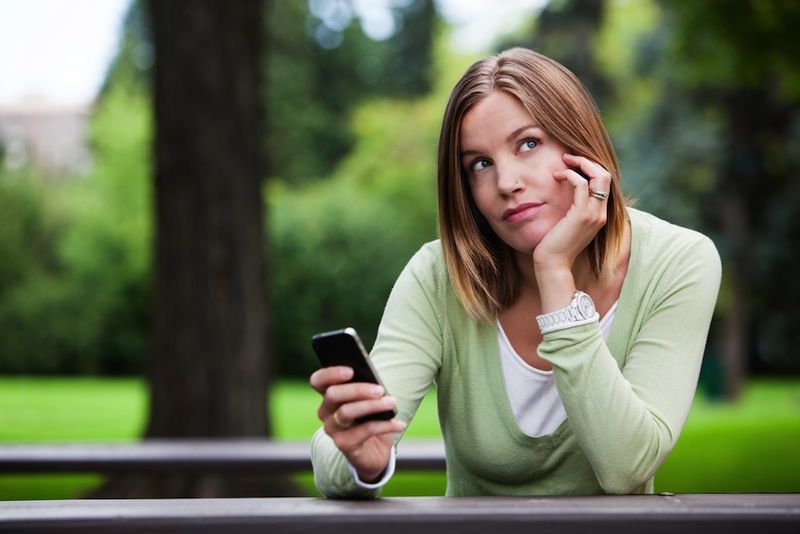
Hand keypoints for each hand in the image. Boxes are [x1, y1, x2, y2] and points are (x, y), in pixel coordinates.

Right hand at [309, 366, 406, 481]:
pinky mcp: (344, 444)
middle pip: (333, 394)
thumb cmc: (370, 418)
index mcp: (329, 395)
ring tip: (391, 402)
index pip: (318, 380)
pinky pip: (364, 431)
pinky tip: (399, 424)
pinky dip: (384, 425)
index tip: (351, 371)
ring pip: (346, 412)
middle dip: (357, 389)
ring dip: (372, 406)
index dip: (330, 374)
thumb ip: (367, 389)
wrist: (373, 451)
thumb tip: (376, 382)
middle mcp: (325, 412)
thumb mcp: (368, 400)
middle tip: (380, 389)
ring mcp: (332, 429)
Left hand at [533, 153, 610, 271]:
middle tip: (568, 157)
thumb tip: (564, 192)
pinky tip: (557, 176)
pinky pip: (582, 185)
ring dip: (580, 163)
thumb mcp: (567, 224)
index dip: (591, 168)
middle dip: (588, 161)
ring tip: (563, 161)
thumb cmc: (554, 245)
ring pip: (599, 176)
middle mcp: (601, 213)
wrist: (553, 265)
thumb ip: (572, 210)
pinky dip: (571, 175)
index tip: (572, 163)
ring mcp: (594, 214)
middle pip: (606, 175)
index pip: (604, 183)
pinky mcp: (581, 215)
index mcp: (599, 214)